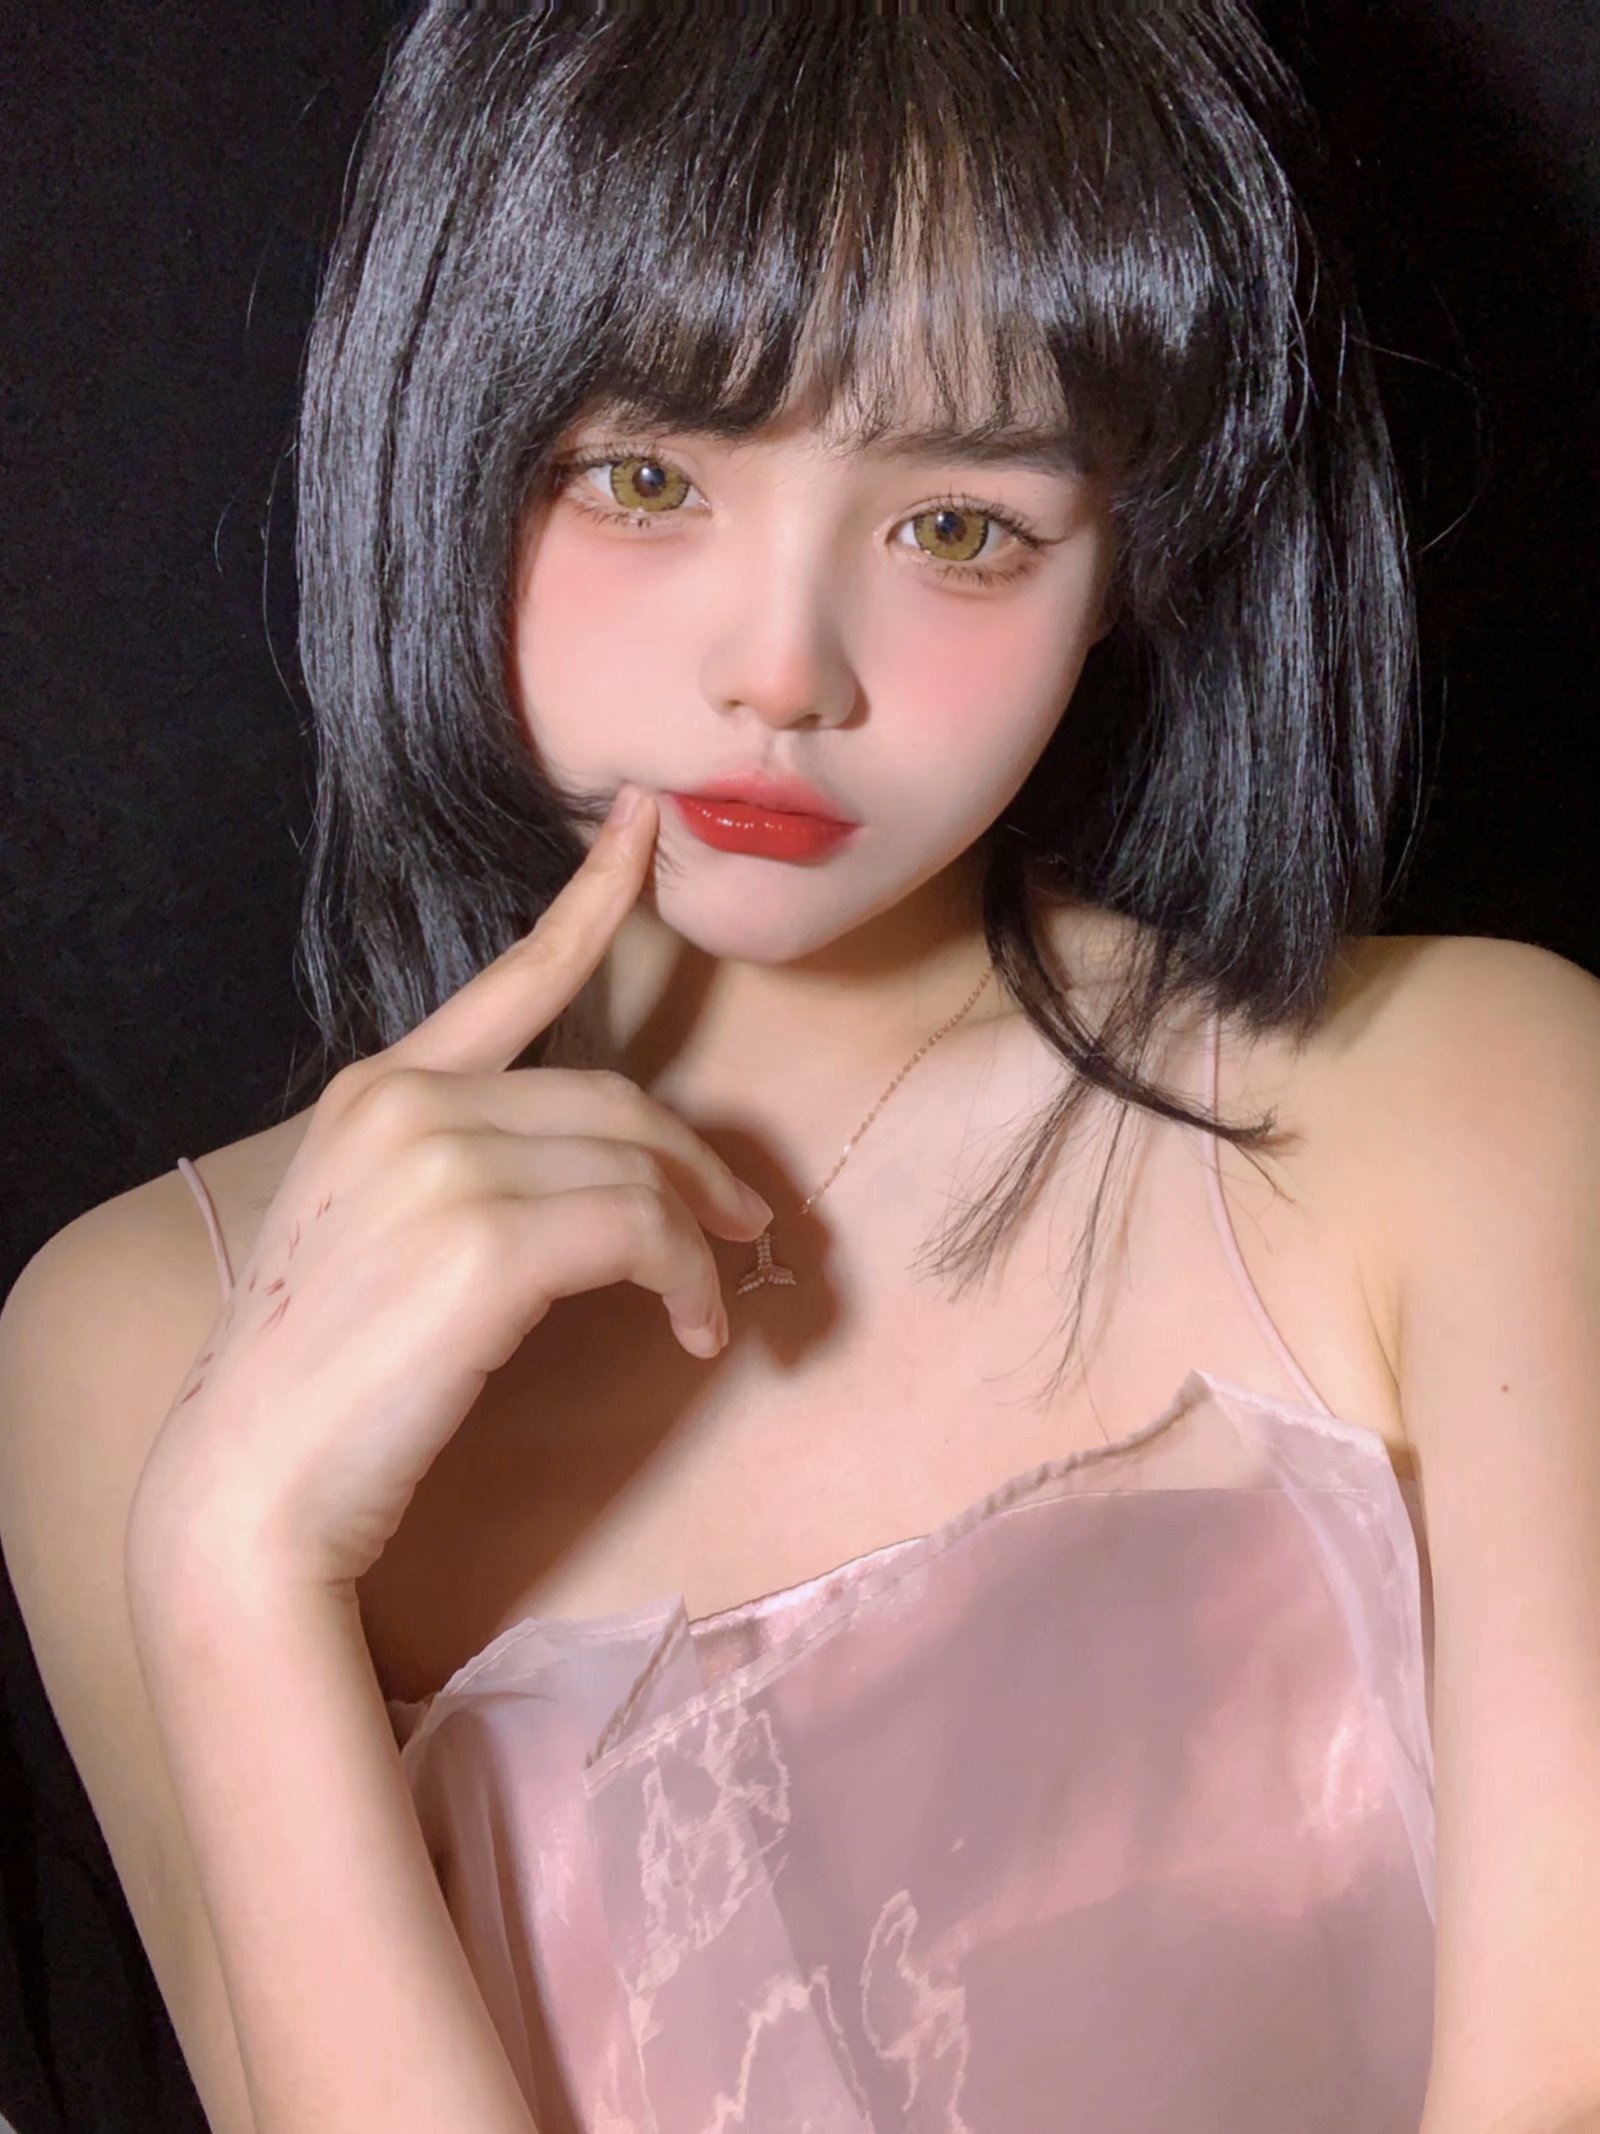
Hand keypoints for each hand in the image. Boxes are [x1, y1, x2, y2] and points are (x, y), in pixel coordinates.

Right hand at [126, 786, 772, 1597]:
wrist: (250, 1487)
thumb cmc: (324, 1374)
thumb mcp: (378, 1232)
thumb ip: (464, 1166)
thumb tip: (597, 1176)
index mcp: (381, 1088)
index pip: (515, 976)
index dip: (595, 896)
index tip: (651, 823)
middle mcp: (409, 1101)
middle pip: (617, 1097)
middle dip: (695, 1161)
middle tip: (744, 1225)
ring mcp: (443, 1163)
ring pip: (638, 1168)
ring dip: (697, 1241)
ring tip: (707, 1307)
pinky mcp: (487, 1241)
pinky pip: (643, 1233)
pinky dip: (687, 1281)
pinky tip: (691, 1332)